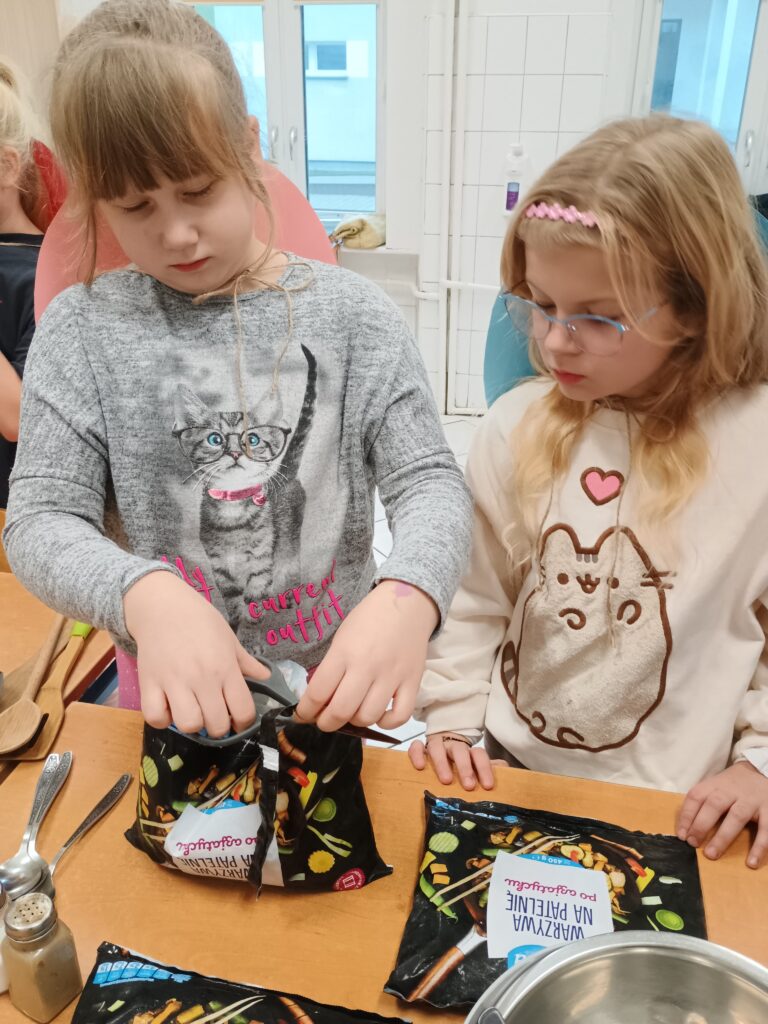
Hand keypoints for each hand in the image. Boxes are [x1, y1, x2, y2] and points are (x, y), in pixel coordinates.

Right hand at [124, 570, 269, 736]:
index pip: (243, 710)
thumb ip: (247, 662)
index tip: (238, 722)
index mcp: (225, 668)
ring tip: (192, 711)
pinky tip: (168, 708)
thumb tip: (267, 678)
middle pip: (216, 724)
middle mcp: (202, 678)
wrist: (163, 605)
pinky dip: (162, 719)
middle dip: (219, 727)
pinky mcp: (148, 683)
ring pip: (188, 725)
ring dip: (192, 725)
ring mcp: (173, 682)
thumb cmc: (200, 621)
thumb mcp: (229, 639)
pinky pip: (155, 717)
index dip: (244, 723)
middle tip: (215, 716)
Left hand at [295, 579, 438, 730]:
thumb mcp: (342, 637)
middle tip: (324, 720)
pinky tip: (378, 715)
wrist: (407, 603)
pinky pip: (400, 716)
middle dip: (325, 723)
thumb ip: (331, 667)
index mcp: (344, 652)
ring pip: (368, 717)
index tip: (301, 715)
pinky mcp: (413, 682)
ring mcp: (392, 676)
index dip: (304, 711)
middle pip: (341, 711)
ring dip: (355, 722)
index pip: (317, 693)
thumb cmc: (369, 619)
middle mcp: (367, 666)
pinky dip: (386, 723)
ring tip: (352, 713)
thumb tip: (319, 700)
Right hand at [409, 732, 504, 790]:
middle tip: (468, 785)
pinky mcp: (421, 748)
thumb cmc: (462, 763)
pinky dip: (417, 754)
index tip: (488, 786)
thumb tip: (505, 768)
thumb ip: (488, 767)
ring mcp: (436, 745)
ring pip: (437, 748)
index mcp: (469, 751)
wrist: (443, 743)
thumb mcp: (476, 766)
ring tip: (446, 780)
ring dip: (442, 763)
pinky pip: (416, 746)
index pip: (479, 755)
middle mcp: (453, 746)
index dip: (484, 769)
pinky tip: (420, 766)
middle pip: (460, 751)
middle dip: (465, 768)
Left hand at [677, 761, 767, 868]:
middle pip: (714, 805)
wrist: (761, 772)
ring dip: (723, 837)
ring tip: (711, 854)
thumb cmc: (732, 786)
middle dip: (701, 825)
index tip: (682, 836)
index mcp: (714, 785)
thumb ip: (702, 803)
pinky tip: (751, 862)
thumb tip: (686, 830)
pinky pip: (765, 829)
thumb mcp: (715, 787)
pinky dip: (759, 846)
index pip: (696, 797)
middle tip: (693, 844)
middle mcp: (732, 791)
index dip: (687, 816)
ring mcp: (751, 800)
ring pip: (737, 816)